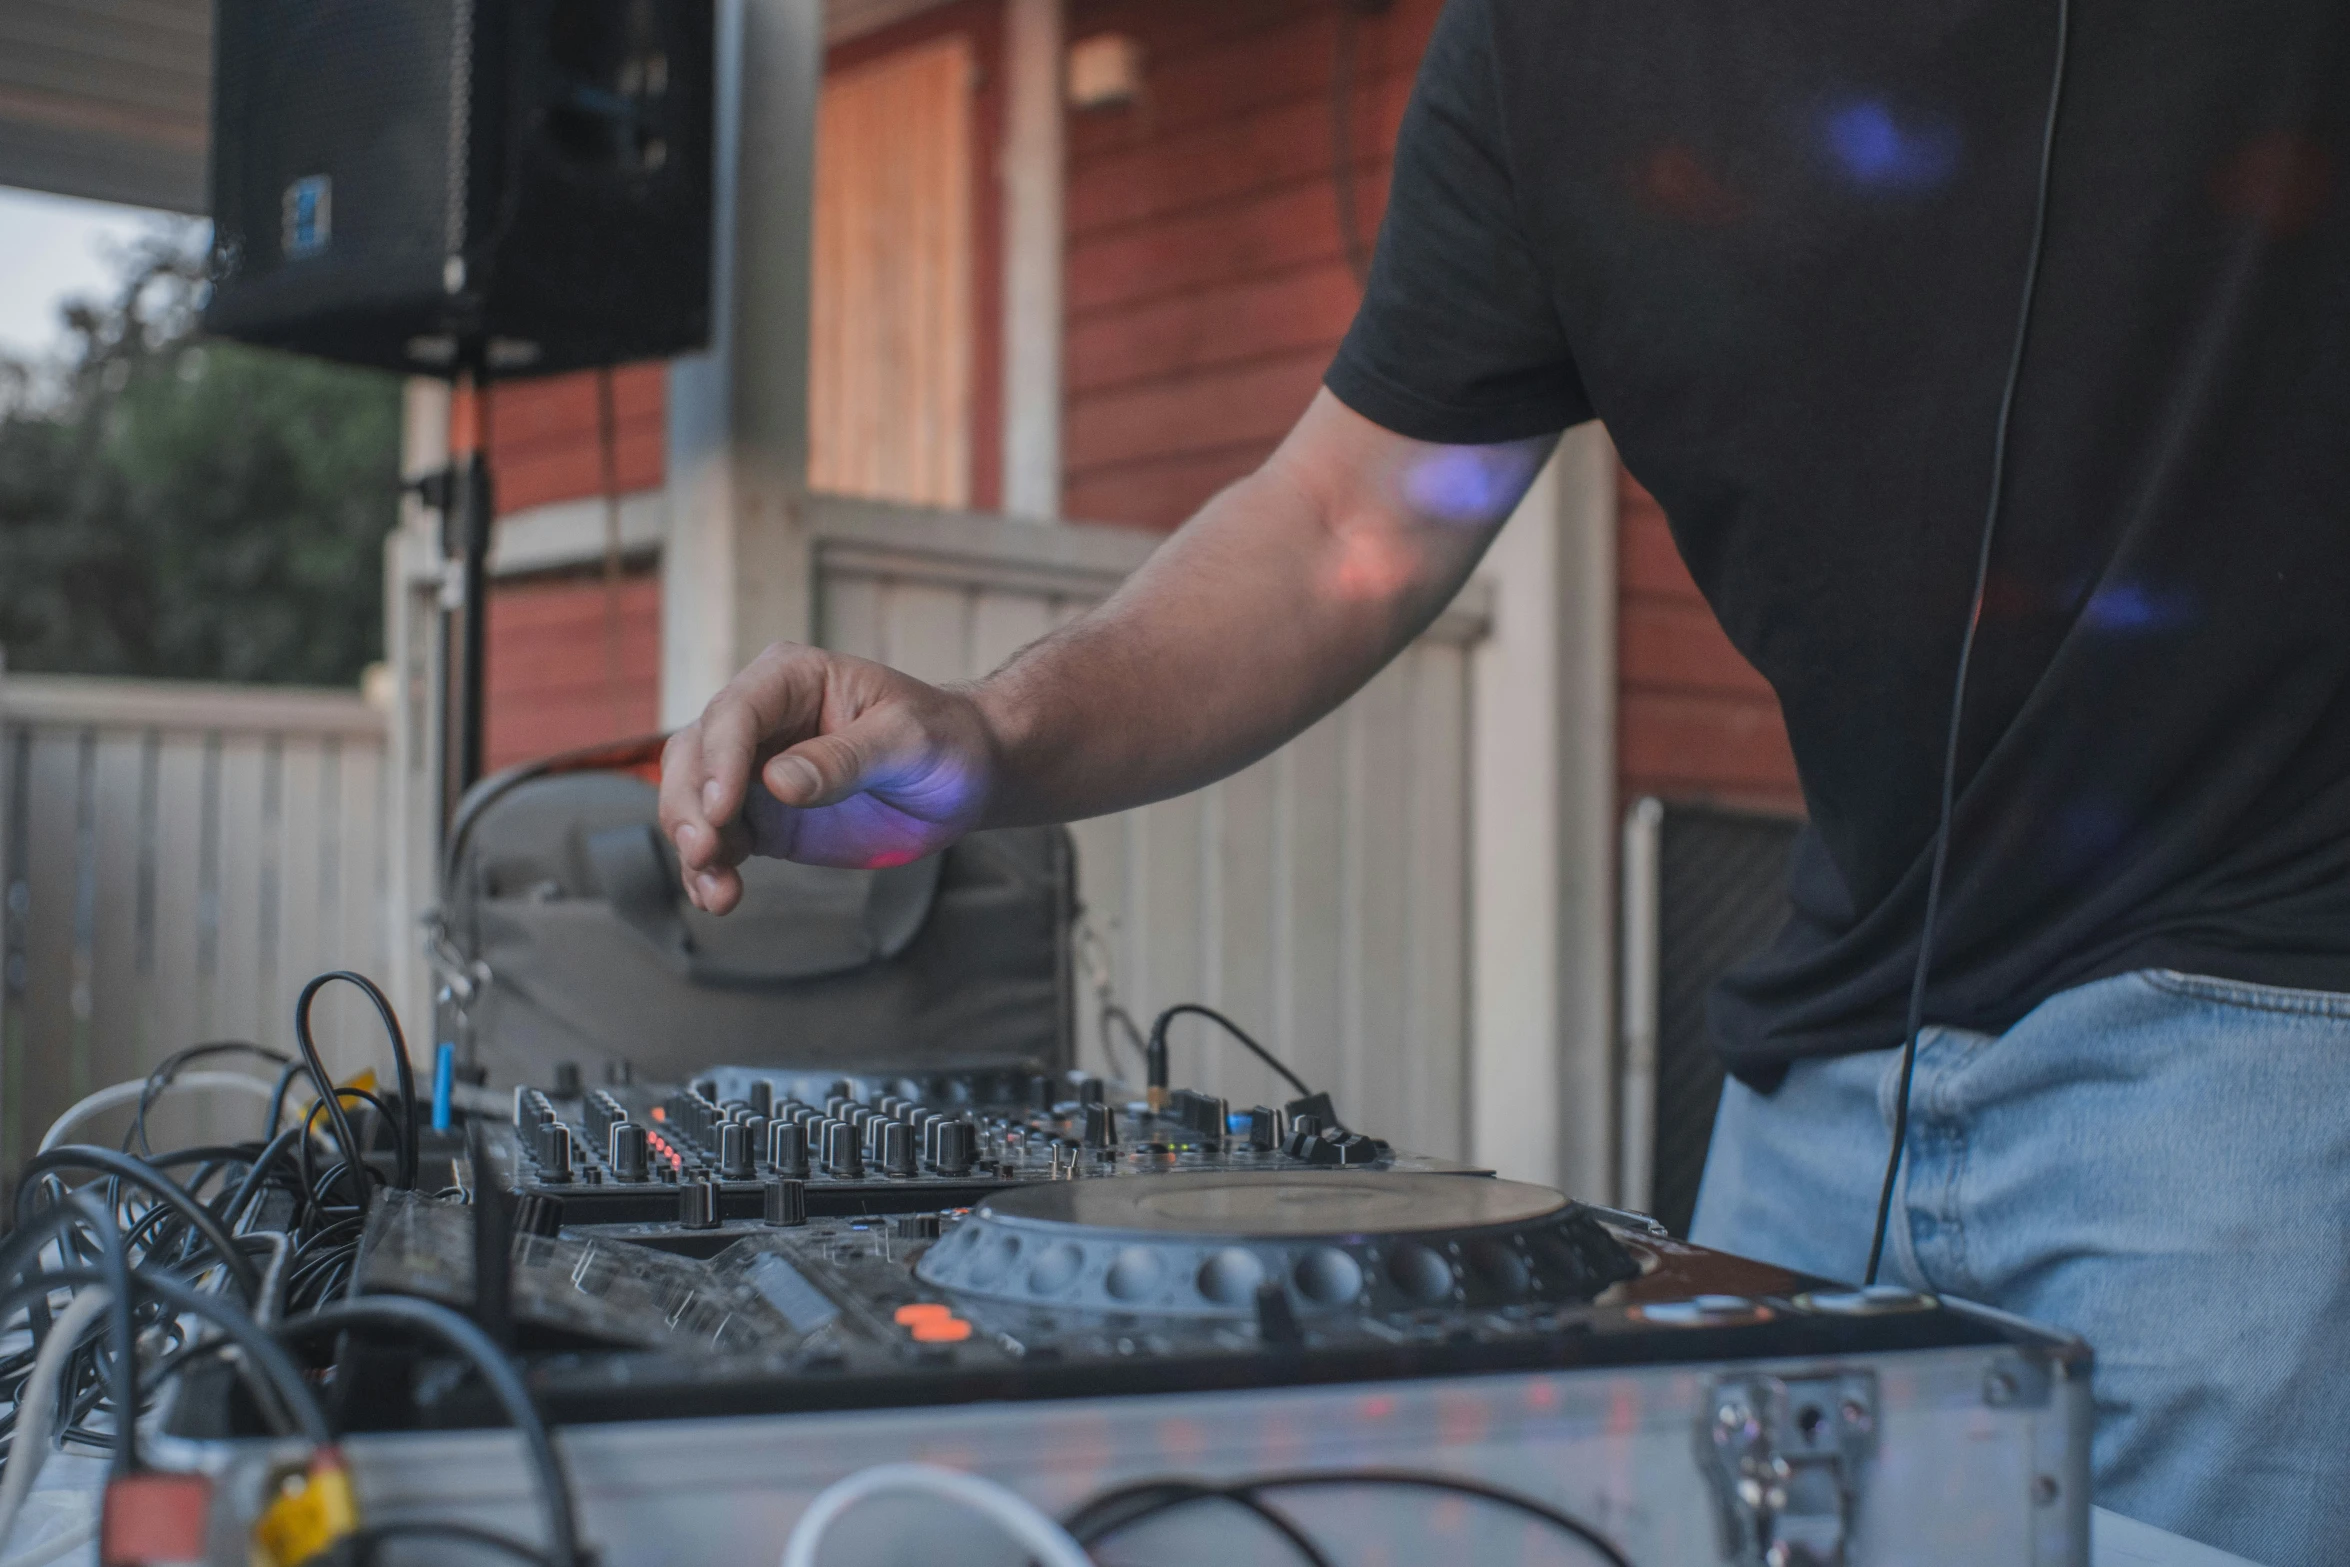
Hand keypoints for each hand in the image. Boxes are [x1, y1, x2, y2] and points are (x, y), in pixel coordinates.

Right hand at [658, 643, 998, 913]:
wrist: (964, 777)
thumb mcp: (907, 740)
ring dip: (695, 846)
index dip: (719, 760)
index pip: (735, 713)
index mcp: (792, 678)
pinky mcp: (764, 815)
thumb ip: (845, 759)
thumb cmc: (943, 739)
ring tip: (719, 892)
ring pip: (694, 800)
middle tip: (705, 853)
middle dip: (690, 806)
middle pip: (695, 755)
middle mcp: (761, 718)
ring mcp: (756, 768)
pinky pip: (719, 840)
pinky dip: (710, 870)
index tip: (720, 810)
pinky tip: (720, 897)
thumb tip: (777, 782)